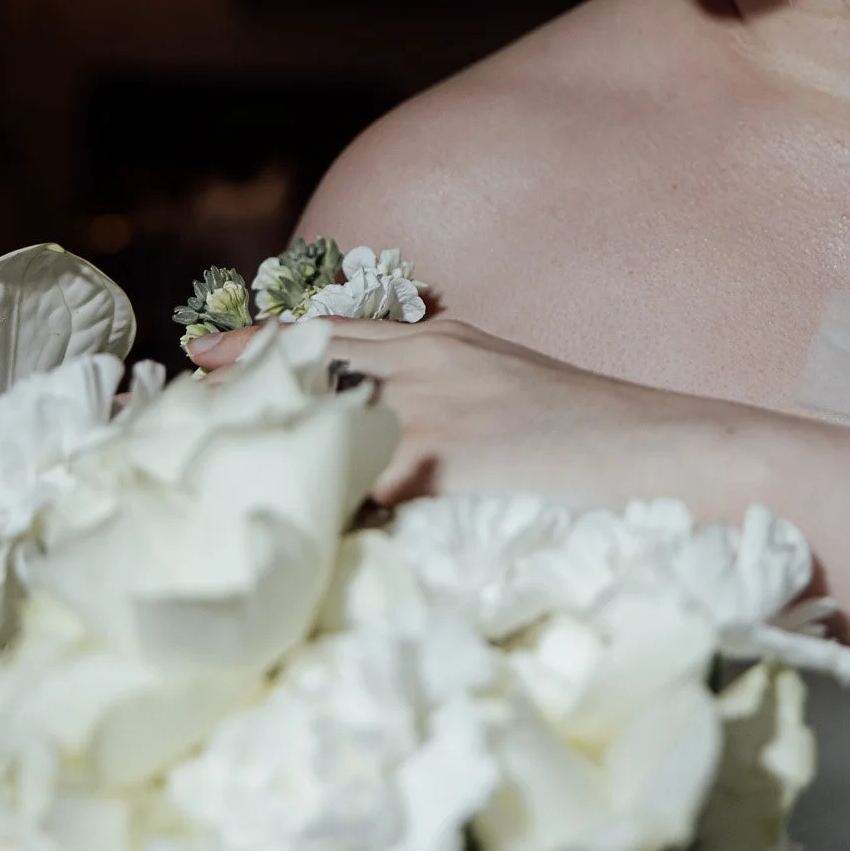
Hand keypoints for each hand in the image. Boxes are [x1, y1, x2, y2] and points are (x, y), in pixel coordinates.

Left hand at [186, 317, 720, 508]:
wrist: (680, 456)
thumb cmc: (612, 452)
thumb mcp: (523, 411)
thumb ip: (460, 424)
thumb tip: (404, 472)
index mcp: (448, 344)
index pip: (334, 334)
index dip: (266, 345)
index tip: (209, 353)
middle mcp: (427, 362)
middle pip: (303, 360)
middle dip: (234, 378)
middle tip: (168, 391)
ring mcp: (427, 407)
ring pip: (309, 411)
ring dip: (249, 433)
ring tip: (180, 454)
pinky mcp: (436, 458)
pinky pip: (343, 475)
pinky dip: (297, 492)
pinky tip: (249, 516)